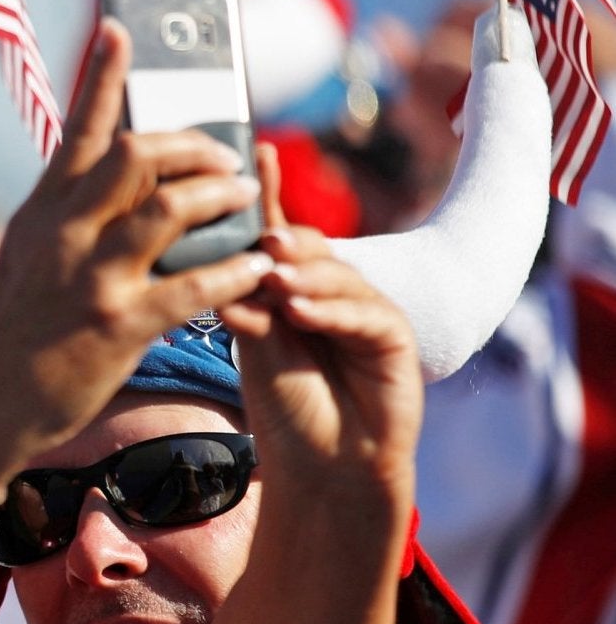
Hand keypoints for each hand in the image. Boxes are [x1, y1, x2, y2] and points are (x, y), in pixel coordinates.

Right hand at [0, 21, 270, 490]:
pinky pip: (195, 284)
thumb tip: (106, 184)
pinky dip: (236, 270)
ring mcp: (92, 277)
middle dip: (195, 145)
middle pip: (139, 154)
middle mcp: (65, 234)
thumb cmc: (6, 337)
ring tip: (248, 199)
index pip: (78, 128)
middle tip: (226, 156)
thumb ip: (65, 220)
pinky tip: (258, 266)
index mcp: (43, 213)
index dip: (101, 75)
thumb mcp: (26, 261)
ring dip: (223, 196)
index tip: (119, 31)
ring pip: (172, 207)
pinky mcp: (120, 325)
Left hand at [220, 145, 421, 506]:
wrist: (325, 469)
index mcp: (291, 289)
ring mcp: (366, 311)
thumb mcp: (257, 347)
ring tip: (276, 280)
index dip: (268, 196)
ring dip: (305, 277)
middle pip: (311, 249)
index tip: (255, 154)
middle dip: (286, 241)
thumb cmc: (285, 407)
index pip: (277, 235)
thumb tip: (229, 265)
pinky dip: (331, 311)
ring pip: (337, 277)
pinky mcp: (394, 338)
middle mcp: (330, 292)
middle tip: (262, 239)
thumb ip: (247, 303)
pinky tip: (303, 311)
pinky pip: (365, 314)